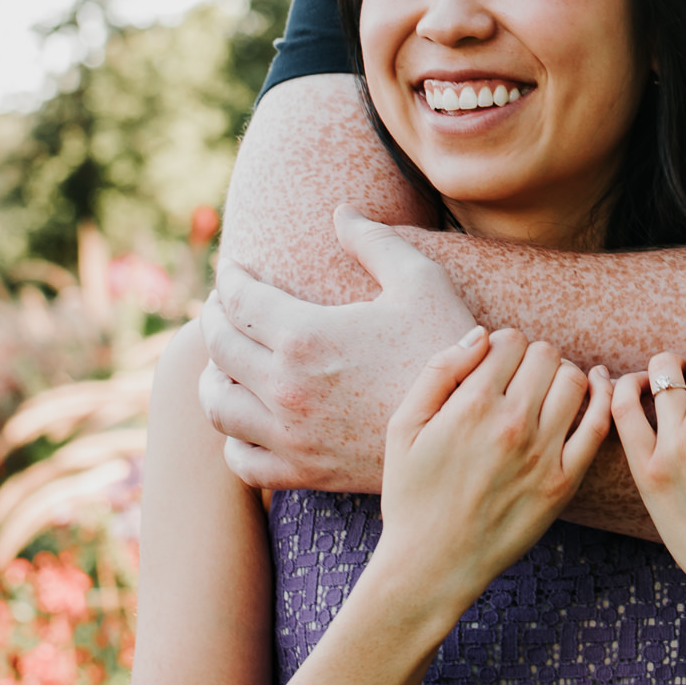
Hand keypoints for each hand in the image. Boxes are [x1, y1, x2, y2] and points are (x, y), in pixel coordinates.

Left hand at [200, 211, 481, 489]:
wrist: (472, 430)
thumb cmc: (449, 347)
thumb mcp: (421, 281)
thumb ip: (375, 241)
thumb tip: (341, 212)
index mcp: (306, 335)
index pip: (239, 298)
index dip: (230, 276)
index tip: (233, 269)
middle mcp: (285, 387)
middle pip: (219, 346)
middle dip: (214, 317)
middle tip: (223, 306)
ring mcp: (290, 435)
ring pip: (218, 405)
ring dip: (213, 377)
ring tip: (226, 362)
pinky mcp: (303, 472)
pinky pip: (242, 460)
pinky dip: (235, 439)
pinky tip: (249, 419)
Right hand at [373, 326, 612, 613]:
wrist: (432, 563)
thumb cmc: (411, 494)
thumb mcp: (402, 426)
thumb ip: (439, 371)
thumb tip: (480, 336)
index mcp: (471, 405)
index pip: (510, 341)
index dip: (502, 345)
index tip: (495, 364)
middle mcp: (512, 425)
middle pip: (546, 356)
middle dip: (533, 359)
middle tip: (520, 380)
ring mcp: (542, 454)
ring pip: (575, 382)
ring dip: (563, 376)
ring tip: (546, 392)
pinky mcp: (563, 482)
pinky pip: (598, 426)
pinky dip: (603, 398)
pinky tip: (598, 388)